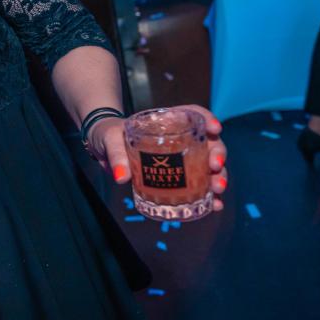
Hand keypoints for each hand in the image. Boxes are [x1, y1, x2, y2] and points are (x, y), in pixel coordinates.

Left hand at [89, 105, 227, 212]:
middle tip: (215, 168)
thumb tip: (121, 177)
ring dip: (218, 178)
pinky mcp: (178, 177)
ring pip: (209, 166)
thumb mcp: (110, 139)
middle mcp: (180, 139)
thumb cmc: (108, 135)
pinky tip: (214, 206)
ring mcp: (181, 159)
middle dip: (218, 155)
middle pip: (208, 142)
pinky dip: (208, 196)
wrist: (102, 149)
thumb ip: (116, 155)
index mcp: (167, 121)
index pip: (193, 114)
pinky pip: (199, 186)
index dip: (207, 119)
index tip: (215, 129)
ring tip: (218, 191)